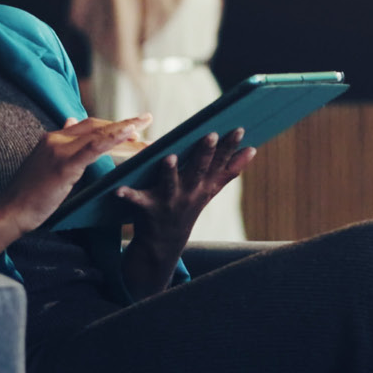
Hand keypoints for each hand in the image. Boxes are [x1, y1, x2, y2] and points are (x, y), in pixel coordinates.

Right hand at [0, 114, 151, 236]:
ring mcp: (59, 149)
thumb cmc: (27, 196)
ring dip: (125, 129)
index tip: (131, 127)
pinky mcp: (64, 164)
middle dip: (122, 124)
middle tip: (146, 125)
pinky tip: (130, 134)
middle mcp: (55, 137)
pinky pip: (94, 146)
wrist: (9, 212)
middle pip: (96, 125)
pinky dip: (114, 138)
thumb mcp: (45, 165)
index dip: (110, 125)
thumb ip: (61, 147)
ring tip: (146, 127)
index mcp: (52, 138)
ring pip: (99, 133)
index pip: (87, 125)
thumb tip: (71, 121)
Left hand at [117, 128, 255, 253]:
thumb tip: (253, 150)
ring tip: (169, 157)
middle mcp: (189, 193)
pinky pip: (136, 200)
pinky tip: (119, 189)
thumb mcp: (210, 190)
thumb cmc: (187, 207)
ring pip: (170, 184)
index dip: (230, 147)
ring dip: (169, 172)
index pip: (220, 163)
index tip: (240, 129)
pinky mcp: (146, 208)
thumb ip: (230, 170)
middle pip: (198, 170)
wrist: (163, 244)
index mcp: (203, 186)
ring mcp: (168, 201)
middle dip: (205, 153)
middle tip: (210, 135)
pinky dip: (127, 195)